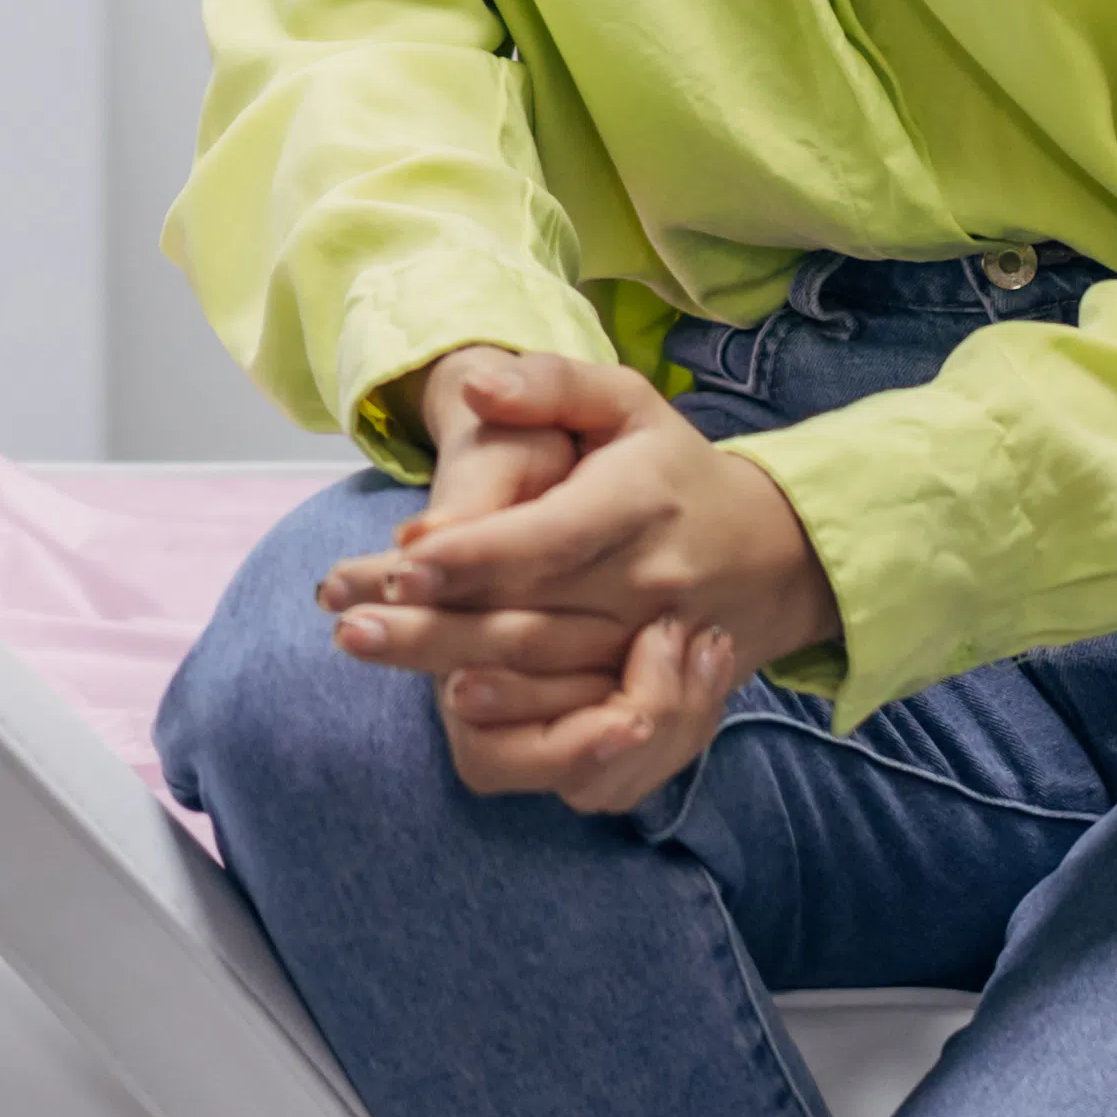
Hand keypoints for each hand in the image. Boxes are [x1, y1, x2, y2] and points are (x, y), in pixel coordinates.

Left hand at [322, 348, 838, 815]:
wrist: (773, 556)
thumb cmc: (673, 470)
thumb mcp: (628, 404)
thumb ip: (553, 385)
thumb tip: (481, 385)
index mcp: (639, 507)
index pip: (547, 541)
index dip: (472, 555)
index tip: (397, 560)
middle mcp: (646, 588)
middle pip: (526, 620)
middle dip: (428, 625)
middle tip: (344, 620)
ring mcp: (649, 655)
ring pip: (543, 679)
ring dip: (450, 673)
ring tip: (370, 649)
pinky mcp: (651, 702)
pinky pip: (580, 732)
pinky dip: (515, 728)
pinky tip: (452, 713)